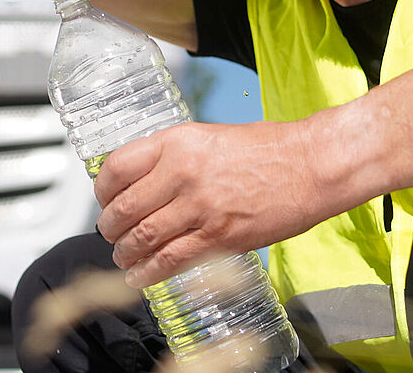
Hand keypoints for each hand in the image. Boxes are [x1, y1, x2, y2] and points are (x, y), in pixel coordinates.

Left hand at [94, 120, 321, 286]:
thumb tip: (147, 177)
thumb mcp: (211, 135)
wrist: (309, 165)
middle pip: (122, 208)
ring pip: (140, 238)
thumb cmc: (269, 147)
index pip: (117, 167)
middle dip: (109, 227)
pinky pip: (168, 261)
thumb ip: (176, 155)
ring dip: (124, 253)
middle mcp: (181, 172)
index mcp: (178, 141)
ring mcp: (199, 207)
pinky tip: (139, 277)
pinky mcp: (217, 237)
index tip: (104, 199)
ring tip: (123, 257)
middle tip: (111, 232)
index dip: (102, 189)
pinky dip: (147, 274)